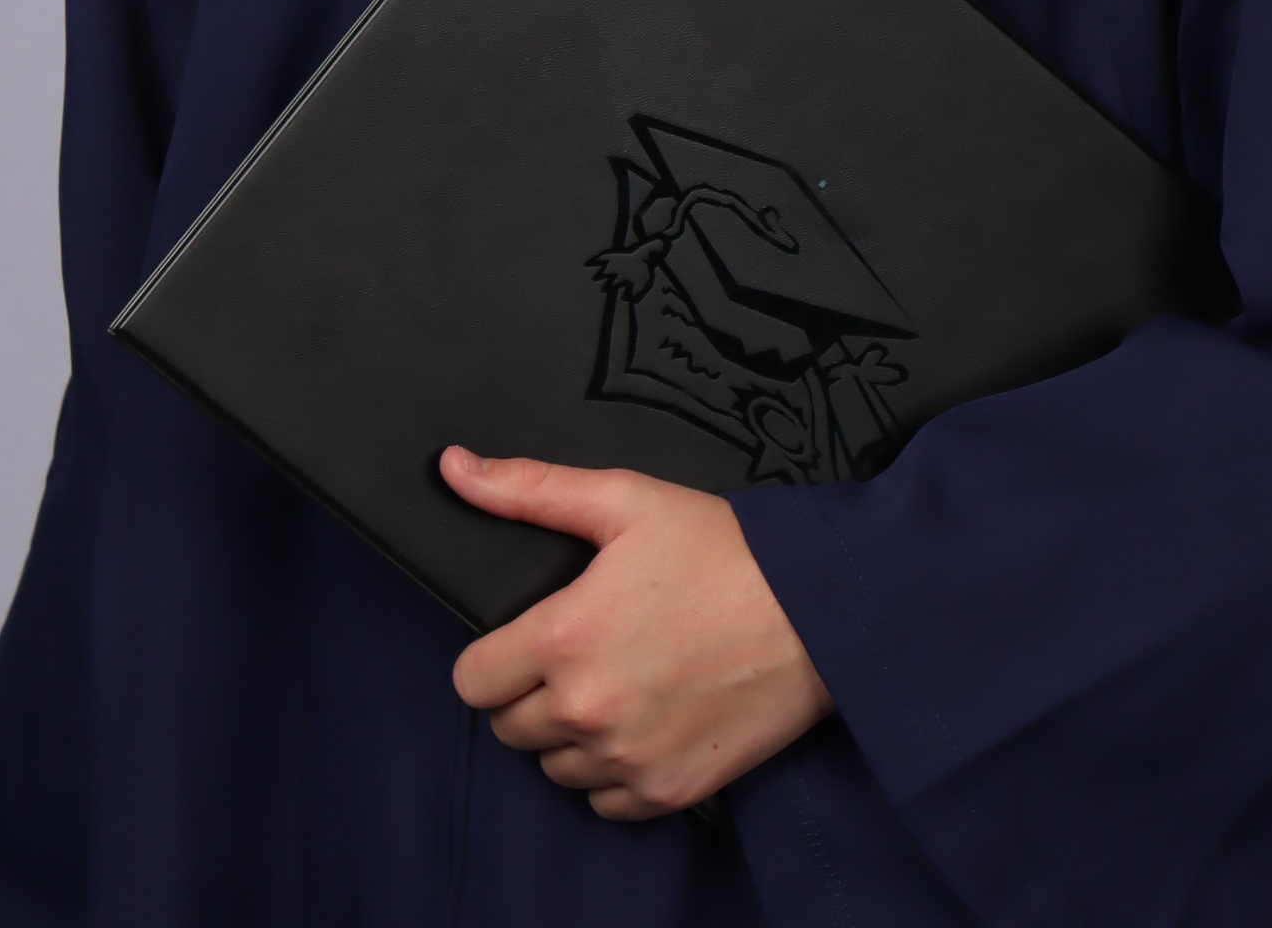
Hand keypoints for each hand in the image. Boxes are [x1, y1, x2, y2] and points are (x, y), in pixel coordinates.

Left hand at [441, 447, 833, 817]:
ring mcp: (628, 759)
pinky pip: (605, 803)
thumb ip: (530, 489)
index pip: (472, 681)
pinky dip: (614, 771)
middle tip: (580, 654)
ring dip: (570, 735)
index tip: (526, 639)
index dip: (492, 657)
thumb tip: (454, 468)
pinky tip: (643, 722)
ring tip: (616, 683)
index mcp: (565, 639)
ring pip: (555, 768)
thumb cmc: (723, 549)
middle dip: (531, 693)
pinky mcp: (669, 792)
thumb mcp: (626, 500)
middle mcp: (587, 711)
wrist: (817, 611)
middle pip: (509, 729)